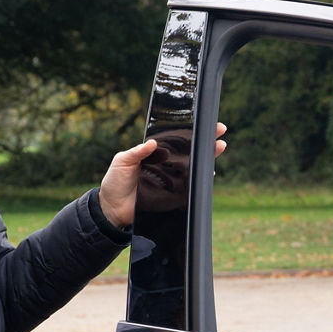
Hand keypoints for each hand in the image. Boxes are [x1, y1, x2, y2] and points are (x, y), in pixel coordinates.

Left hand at [98, 123, 225, 227]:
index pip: (175, 140)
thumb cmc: (115, 182)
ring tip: (219, 147)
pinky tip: (208, 173)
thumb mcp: (122, 161)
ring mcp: (171, 180)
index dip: (189, 132)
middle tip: (220, 130)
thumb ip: (136, 151)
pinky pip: (190, 187)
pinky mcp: (173, 195)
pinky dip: (200, 181)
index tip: (203, 123)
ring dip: (208, 158)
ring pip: (193, 167)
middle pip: (190, 151)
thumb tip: (152, 143)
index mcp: (155, 154)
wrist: (112, 208)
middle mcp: (166, 166)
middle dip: (206, 141)